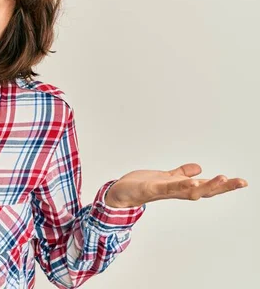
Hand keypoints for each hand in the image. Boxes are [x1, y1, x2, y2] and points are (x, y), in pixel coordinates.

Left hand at [104, 163, 247, 207]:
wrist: (119, 194)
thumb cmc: (141, 187)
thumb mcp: (165, 178)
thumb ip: (181, 173)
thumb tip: (199, 168)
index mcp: (180, 188)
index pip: (206, 187)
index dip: (224, 186)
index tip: (242, 182)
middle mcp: (175, 192)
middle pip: (203, 191)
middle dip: (222, 187)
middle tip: (240, 182)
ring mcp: (164, 191)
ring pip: (189, 190)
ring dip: (205, 185)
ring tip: (221, 178)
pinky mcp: (151, 189)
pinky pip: (168, 187)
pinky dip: (180, 184)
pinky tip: (192, 181)